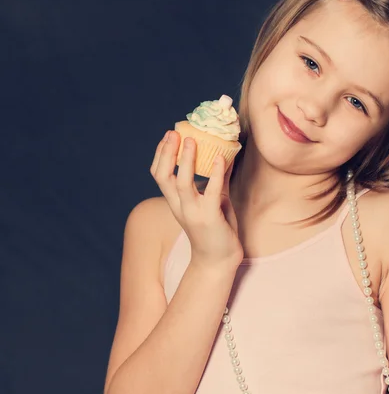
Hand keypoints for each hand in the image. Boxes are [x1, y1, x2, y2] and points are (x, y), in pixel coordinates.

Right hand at [150, 130, 243, 269]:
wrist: (218, 261)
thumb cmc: (217, 231)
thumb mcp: (214, 201)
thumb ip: (216, 181)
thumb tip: (224, 156)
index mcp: (176, 203)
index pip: (159, 175)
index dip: (161, 155)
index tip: (168, 136)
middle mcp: (180, 206)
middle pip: (163, 176)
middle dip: (166, 153)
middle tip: (174, 132)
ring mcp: (193, 212)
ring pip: (182, 182)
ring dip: (185, 160)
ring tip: (192, 140)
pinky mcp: (210, 217)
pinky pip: (211, 191)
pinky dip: (215, 173)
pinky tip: (221, 158)